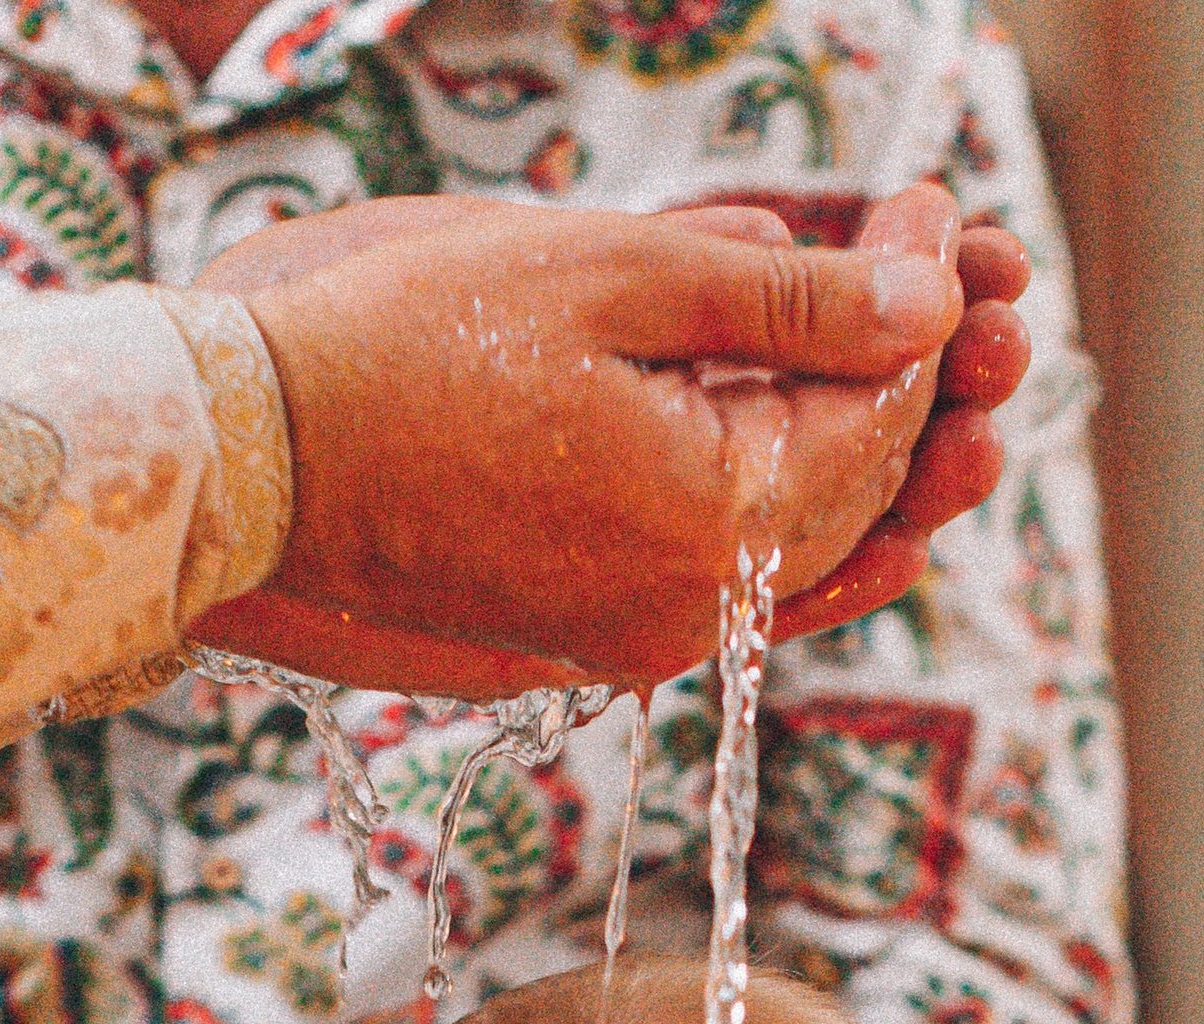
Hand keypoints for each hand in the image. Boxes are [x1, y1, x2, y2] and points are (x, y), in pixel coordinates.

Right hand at [209, 193, 964, 689]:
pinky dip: (796, 509)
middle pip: (860, 487)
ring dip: (872, 445)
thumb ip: (784, 302)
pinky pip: (740, 580)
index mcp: (711, 518)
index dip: (924, 305)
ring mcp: (645, 635)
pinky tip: (829, 451)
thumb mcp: (612, 279)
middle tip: (943, 262)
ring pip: (809, 541)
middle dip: (918, 372)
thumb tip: (932, 305)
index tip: (932, 208)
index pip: (878, 411)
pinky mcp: (598, 634)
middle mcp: (693, 607)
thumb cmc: (412, 341)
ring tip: (912, 346)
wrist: (260, 454)